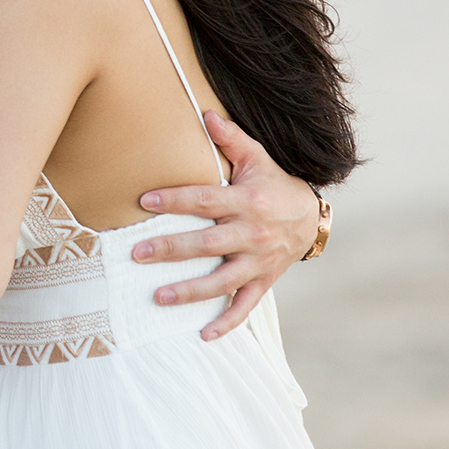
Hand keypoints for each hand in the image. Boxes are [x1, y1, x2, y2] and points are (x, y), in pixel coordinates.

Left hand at [130, 110, 322, 339]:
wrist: (312, 217)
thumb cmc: (274, 183)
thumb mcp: (257, 157)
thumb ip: (231, 139)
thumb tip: (204, 113)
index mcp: (247, 202)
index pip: (206, 200)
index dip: (176, 199)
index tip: (144, 200)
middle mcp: (252, 234)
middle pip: (207, 244)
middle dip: (171, 249)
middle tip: (137, 254)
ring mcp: (258, 262)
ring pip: (222, 281)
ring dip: (190, 291)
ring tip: (157, 296)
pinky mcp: (263, 282)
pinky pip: (245, 307)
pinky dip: (227, 323)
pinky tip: (202, 335)